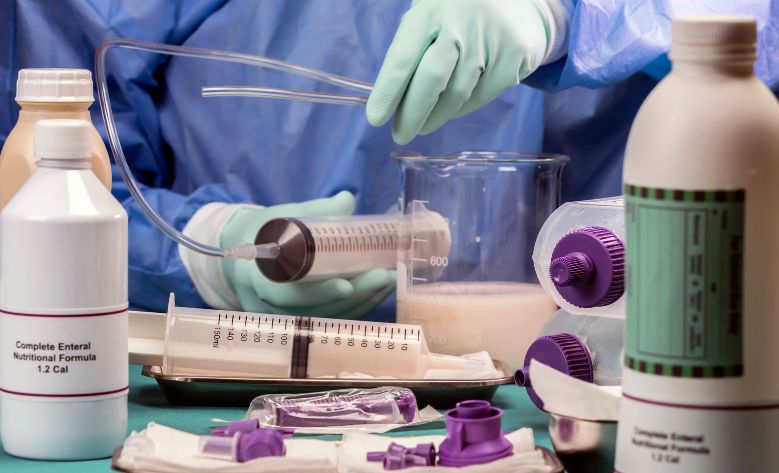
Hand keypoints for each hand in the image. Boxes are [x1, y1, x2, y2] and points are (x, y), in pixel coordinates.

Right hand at [220, 191, 395, 318]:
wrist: (248, 257)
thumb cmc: (268, 234)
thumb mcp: (284, 216)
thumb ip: (315, 210)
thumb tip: (346, 200)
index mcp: (260, 277)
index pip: (288, 292)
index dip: (318, 291)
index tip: (346, 285)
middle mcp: (272, 305)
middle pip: (317, 307)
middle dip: (354, 294)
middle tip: (384, 275)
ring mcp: (288, 318)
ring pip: (330, 316)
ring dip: (364, 299)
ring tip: (391, 278)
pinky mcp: (305, 321)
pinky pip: (335, 318)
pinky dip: (360, 304)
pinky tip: (380, 288)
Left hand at [367, 0, 551, 143]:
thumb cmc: (458, 13)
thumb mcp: (430, 14)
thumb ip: (413, 48)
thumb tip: (395, 98)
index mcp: (430, 10)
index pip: (402, 58)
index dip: (388, 92)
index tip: (376, 118)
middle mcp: (461, 22)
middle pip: (431, 81)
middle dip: (412, 114)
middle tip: (400, 135)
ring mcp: (491, 40)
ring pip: (457, 94)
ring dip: (436, 116)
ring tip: (424, 125)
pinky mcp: (516, 57)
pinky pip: (481, 95)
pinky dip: (462, 108)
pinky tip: (454, 107)